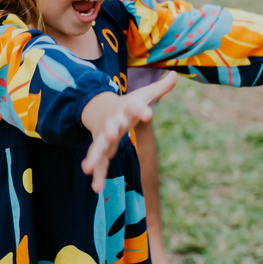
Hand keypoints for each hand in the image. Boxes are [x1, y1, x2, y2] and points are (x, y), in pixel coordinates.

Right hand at [80, 74, 178, 192]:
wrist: (100, 109)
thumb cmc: (127, 104)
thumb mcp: (143, 95)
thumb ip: (160, 88)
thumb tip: (175, 75)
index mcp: (126, 109)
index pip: (135, 108)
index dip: (142, 110)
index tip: (149, 113)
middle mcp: (113, 123)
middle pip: (110, 127)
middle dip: (109, 130)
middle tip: (110, 134)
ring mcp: (103, 137)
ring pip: (97, 148)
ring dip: (93, 157)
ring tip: (87, 169)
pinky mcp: (100, 149)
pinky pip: (98, 163)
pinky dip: (97, 175)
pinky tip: (97, 189)